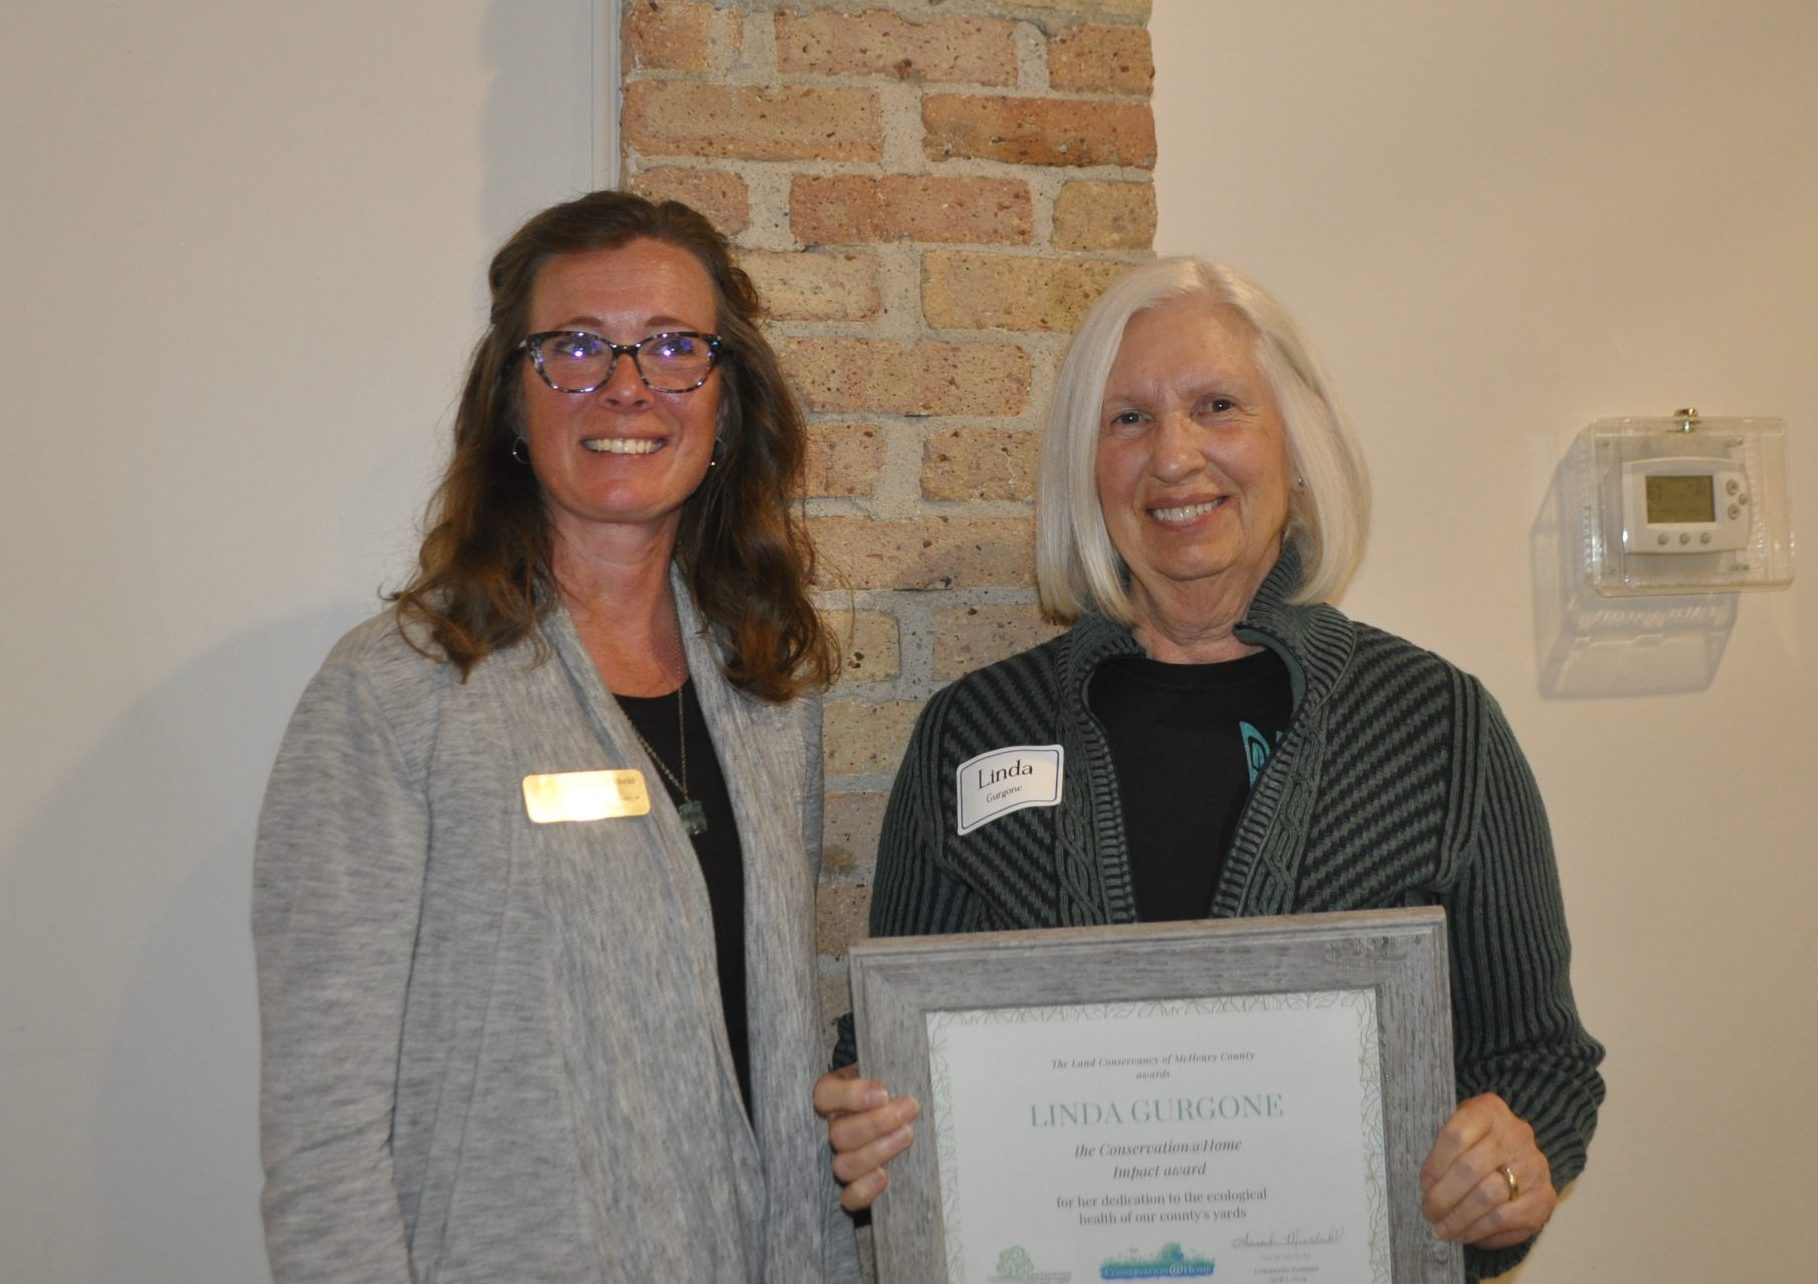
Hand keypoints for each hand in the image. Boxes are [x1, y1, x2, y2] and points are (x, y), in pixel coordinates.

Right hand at [813, 1064, 918, 1211]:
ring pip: (844, 1165)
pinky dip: (864, 1190)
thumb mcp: (882, 1072)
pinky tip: (884, 1177)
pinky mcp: (851, 1188)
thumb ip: (884, 1072)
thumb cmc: (887, 1092)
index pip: (825, 1095)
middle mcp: (831, 1129)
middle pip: (840, 1134)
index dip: (852, 1096)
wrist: (894, 1114)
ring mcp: (839, 1159)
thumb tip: (898, 1076)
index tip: (883, 1093)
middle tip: (909, 1109)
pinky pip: (848, 1198)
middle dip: (877, 1123)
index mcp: (832, 1097)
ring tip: (907, 1135)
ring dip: (877, 1152)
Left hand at [1420, 1093, 1555, 1248]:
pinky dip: (1481, 1231)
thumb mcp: (1459, 1130)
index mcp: (1490, 1110)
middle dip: (1443, 1197)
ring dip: (1460, 1219)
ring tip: (1442, 1229)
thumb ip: (1443, 1152)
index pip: (1456, 1135)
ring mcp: (1534, 1165)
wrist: (1519, 1155)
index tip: (1424, 1186)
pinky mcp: (1544, 1197)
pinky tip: (1466, 1234)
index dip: (1435, 1165)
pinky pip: (1506, 1219)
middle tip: (1429, 1213)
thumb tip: (1429, 1189)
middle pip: (1471, 1168)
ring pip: (1489, 1197)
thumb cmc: (1477, 1143)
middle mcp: (1517, 1134)